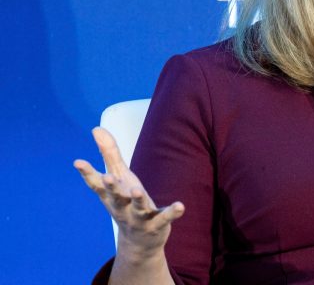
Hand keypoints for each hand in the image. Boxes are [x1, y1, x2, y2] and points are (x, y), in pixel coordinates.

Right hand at [74, 127, 184, 257]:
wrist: (139, 241)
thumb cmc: (125, 202)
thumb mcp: (119, 178)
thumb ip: (109, 154)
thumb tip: (96, 128)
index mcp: (112, 195)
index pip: (97, 184)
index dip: (87, 173)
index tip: (78, 162)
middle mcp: (123, 206)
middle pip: (116, 197)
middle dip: (112, 187)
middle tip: (107, 178)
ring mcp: (140, 216)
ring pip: (138, 207)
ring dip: (137, 199)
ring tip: (137, 190)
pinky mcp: (158, 223)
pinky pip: (165, 218)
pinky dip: (172, 212)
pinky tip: (180, 206)